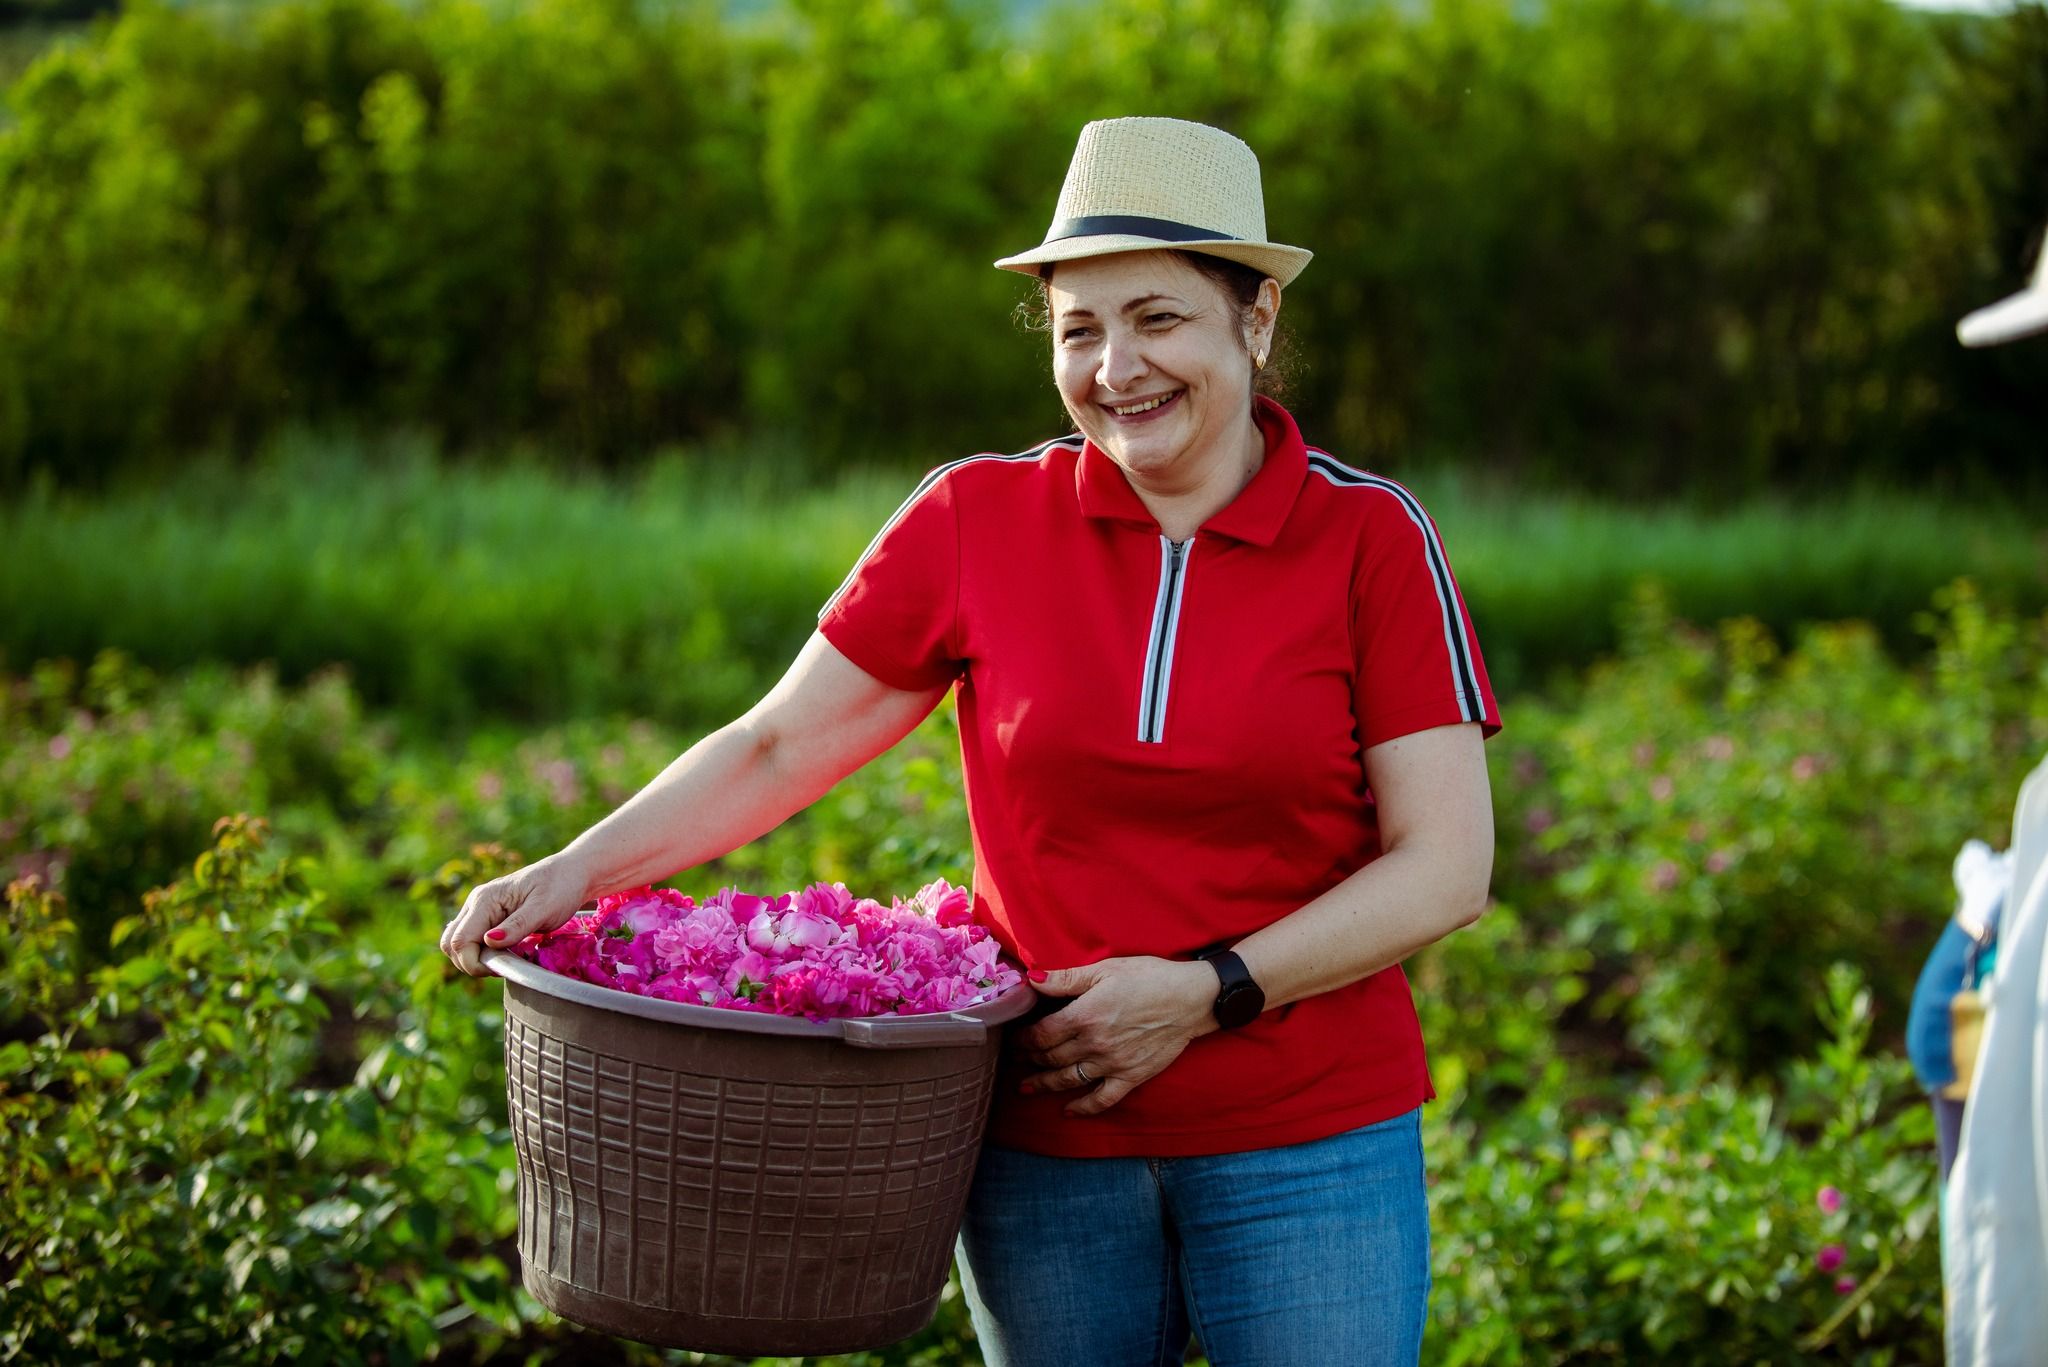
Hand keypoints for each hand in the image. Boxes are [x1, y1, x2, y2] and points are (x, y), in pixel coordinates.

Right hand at [439, 851, 594, 978]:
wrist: (571, 873)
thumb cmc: (561, 888)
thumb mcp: (544, 908)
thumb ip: (517, 926)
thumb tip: (489, 941)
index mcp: (485, 900)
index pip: (459, 941)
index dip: (474, 963)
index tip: (502, 968)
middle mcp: (475, 903)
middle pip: (450, 944)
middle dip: (471, 963)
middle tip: (504, 965)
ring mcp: (478, 910)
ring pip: (456, 943)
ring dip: (475, 959)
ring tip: (507, 959)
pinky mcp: (486, 917)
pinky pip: (470, 940)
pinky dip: (482, 953)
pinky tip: (506, 952)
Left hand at [1017, 956, 1216, 1115]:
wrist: (1191, 999)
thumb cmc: (1149, 977)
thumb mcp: (1105, 970)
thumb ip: (1066, 978)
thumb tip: (1032, 979)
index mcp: (1085, 1016)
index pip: (1042, 1034)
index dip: (1024, 1038)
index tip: (1016, 1038)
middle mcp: (1094, 1044)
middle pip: (1051, 1057)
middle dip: (1029, 1059)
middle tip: (1016, 1059)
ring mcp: (1112, 1064)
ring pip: (1068, 1080)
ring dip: (1044, 1084)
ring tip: (1026, 1087)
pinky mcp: (1131, 1077)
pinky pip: (1102, 1099)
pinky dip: (1083, 1108)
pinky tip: (1068, 1110)